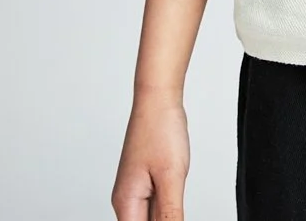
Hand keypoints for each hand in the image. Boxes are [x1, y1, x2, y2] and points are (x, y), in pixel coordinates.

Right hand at [111, 87, 189, 219]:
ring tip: (176, 187)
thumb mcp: (171, 177)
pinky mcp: (145, 181)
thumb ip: (171, 215)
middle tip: (176, 196)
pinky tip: (178, 197)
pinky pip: (156, 205)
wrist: (158, 97)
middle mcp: (127, 199)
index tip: (173, 216)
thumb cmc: (160, 128)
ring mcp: (136, 190)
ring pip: (152, 218)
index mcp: (127, 203)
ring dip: (167, 215)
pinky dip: (168, 207)